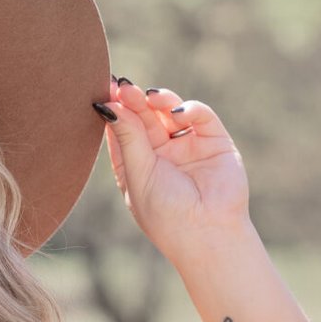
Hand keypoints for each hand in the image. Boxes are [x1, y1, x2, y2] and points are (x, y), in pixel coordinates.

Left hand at [98, 76, 250, 261]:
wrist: (207, 235)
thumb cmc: (166, 214)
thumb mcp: (139, 174)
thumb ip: (127, 137)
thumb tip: (108, 103)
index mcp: (138, 165)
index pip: (123, 131)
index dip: (115, 111)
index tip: (105, 91)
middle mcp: (162, 154)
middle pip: (144, 118)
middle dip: (134, 101)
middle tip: (124, 86)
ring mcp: (188, 146)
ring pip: (170, 112)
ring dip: (159, 100)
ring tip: (148, 96)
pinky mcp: (215, 142)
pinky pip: (200, 117)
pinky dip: (189, 109)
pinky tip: (177, 114)